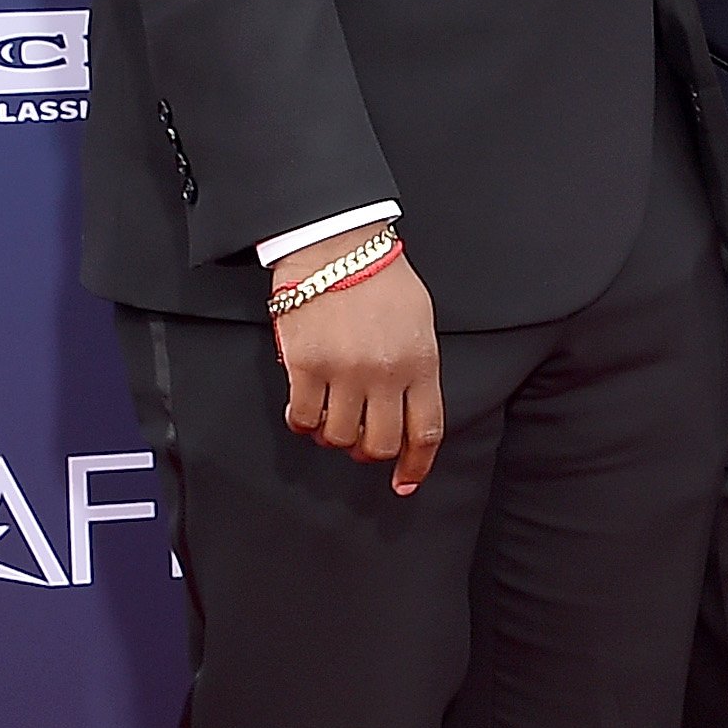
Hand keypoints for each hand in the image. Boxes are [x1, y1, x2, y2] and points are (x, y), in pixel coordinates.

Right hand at [271, 244, 444, 494]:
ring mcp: (345, 371)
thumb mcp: (420, 323)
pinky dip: (301, 422)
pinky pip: (303, 418)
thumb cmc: (382, 280)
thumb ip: (418, 367)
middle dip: (367, 452)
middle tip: (357, 440)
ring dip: (333, 436)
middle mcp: (386, 373)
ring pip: (338, 437)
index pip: (425, 431)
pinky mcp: (306, 365)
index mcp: (422, 363)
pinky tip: (302, 410)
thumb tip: (411, 411)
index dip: (415, 464)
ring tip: (329, 417)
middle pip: (378, 444)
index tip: (405, 481)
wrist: (337, 246)